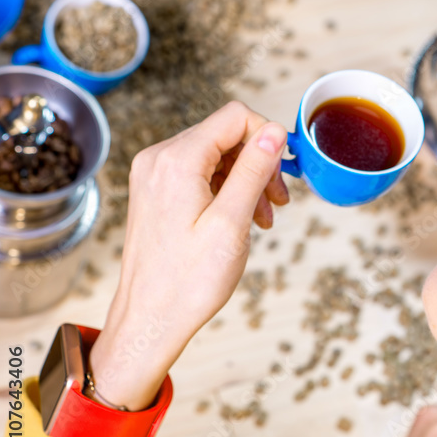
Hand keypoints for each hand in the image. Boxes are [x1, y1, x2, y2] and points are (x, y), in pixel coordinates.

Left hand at [93, 102, 289, 411]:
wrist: (151, 319)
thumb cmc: (190, 280)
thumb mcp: (232, 221)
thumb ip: (253, 170)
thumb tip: (273, 132)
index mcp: (176, 160)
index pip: (235, 117)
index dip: (268, 137)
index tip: (285, 172)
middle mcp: (159, 159)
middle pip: (225, 135)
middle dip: (259, 163)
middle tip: (278, 202)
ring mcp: (154, 175)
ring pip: (215, 155)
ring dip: (246, 179)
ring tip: (263, 217)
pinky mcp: (155, 192)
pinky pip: (199, 174)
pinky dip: (226, 190)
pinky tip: (240, 218)